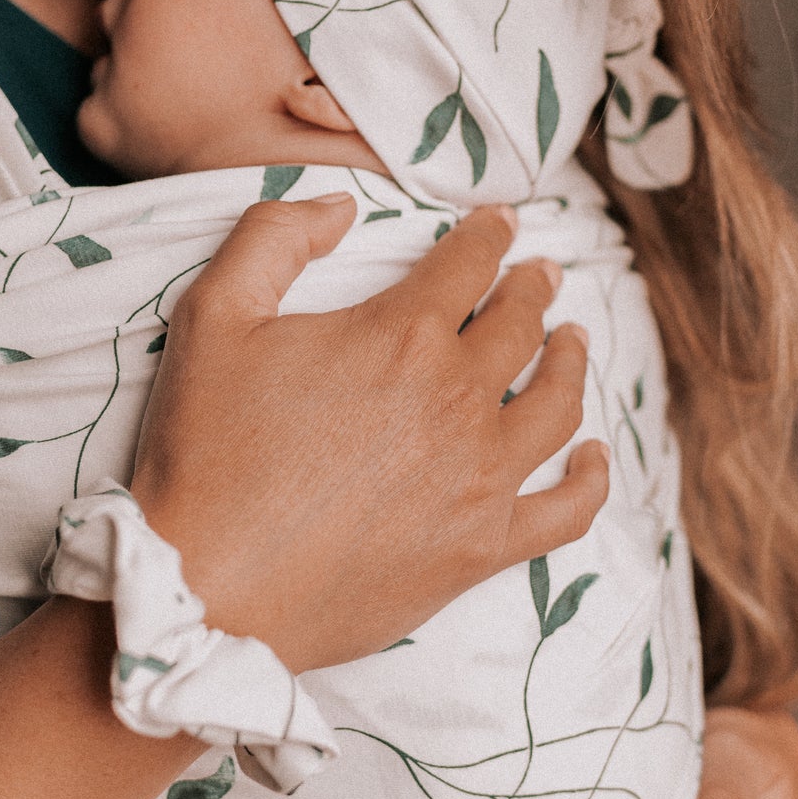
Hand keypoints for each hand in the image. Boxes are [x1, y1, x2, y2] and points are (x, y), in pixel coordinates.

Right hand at [131, 194, 609, 673]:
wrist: (207, 591)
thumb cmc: (203, 454)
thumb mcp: (211, 316)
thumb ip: (273, 238)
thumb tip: (340, 207)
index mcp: (402, 334)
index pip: (467, 264)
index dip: (487, 236)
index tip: (498, 225)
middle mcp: (459, 399)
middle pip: (520, 325)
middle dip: (531, 289)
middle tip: (539, 275)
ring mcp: (481, 479)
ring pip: (557, 402)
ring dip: (570, 361)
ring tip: (571, 342)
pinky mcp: (483, 549)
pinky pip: (567, 509)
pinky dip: (591, 477)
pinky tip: (593, 455)